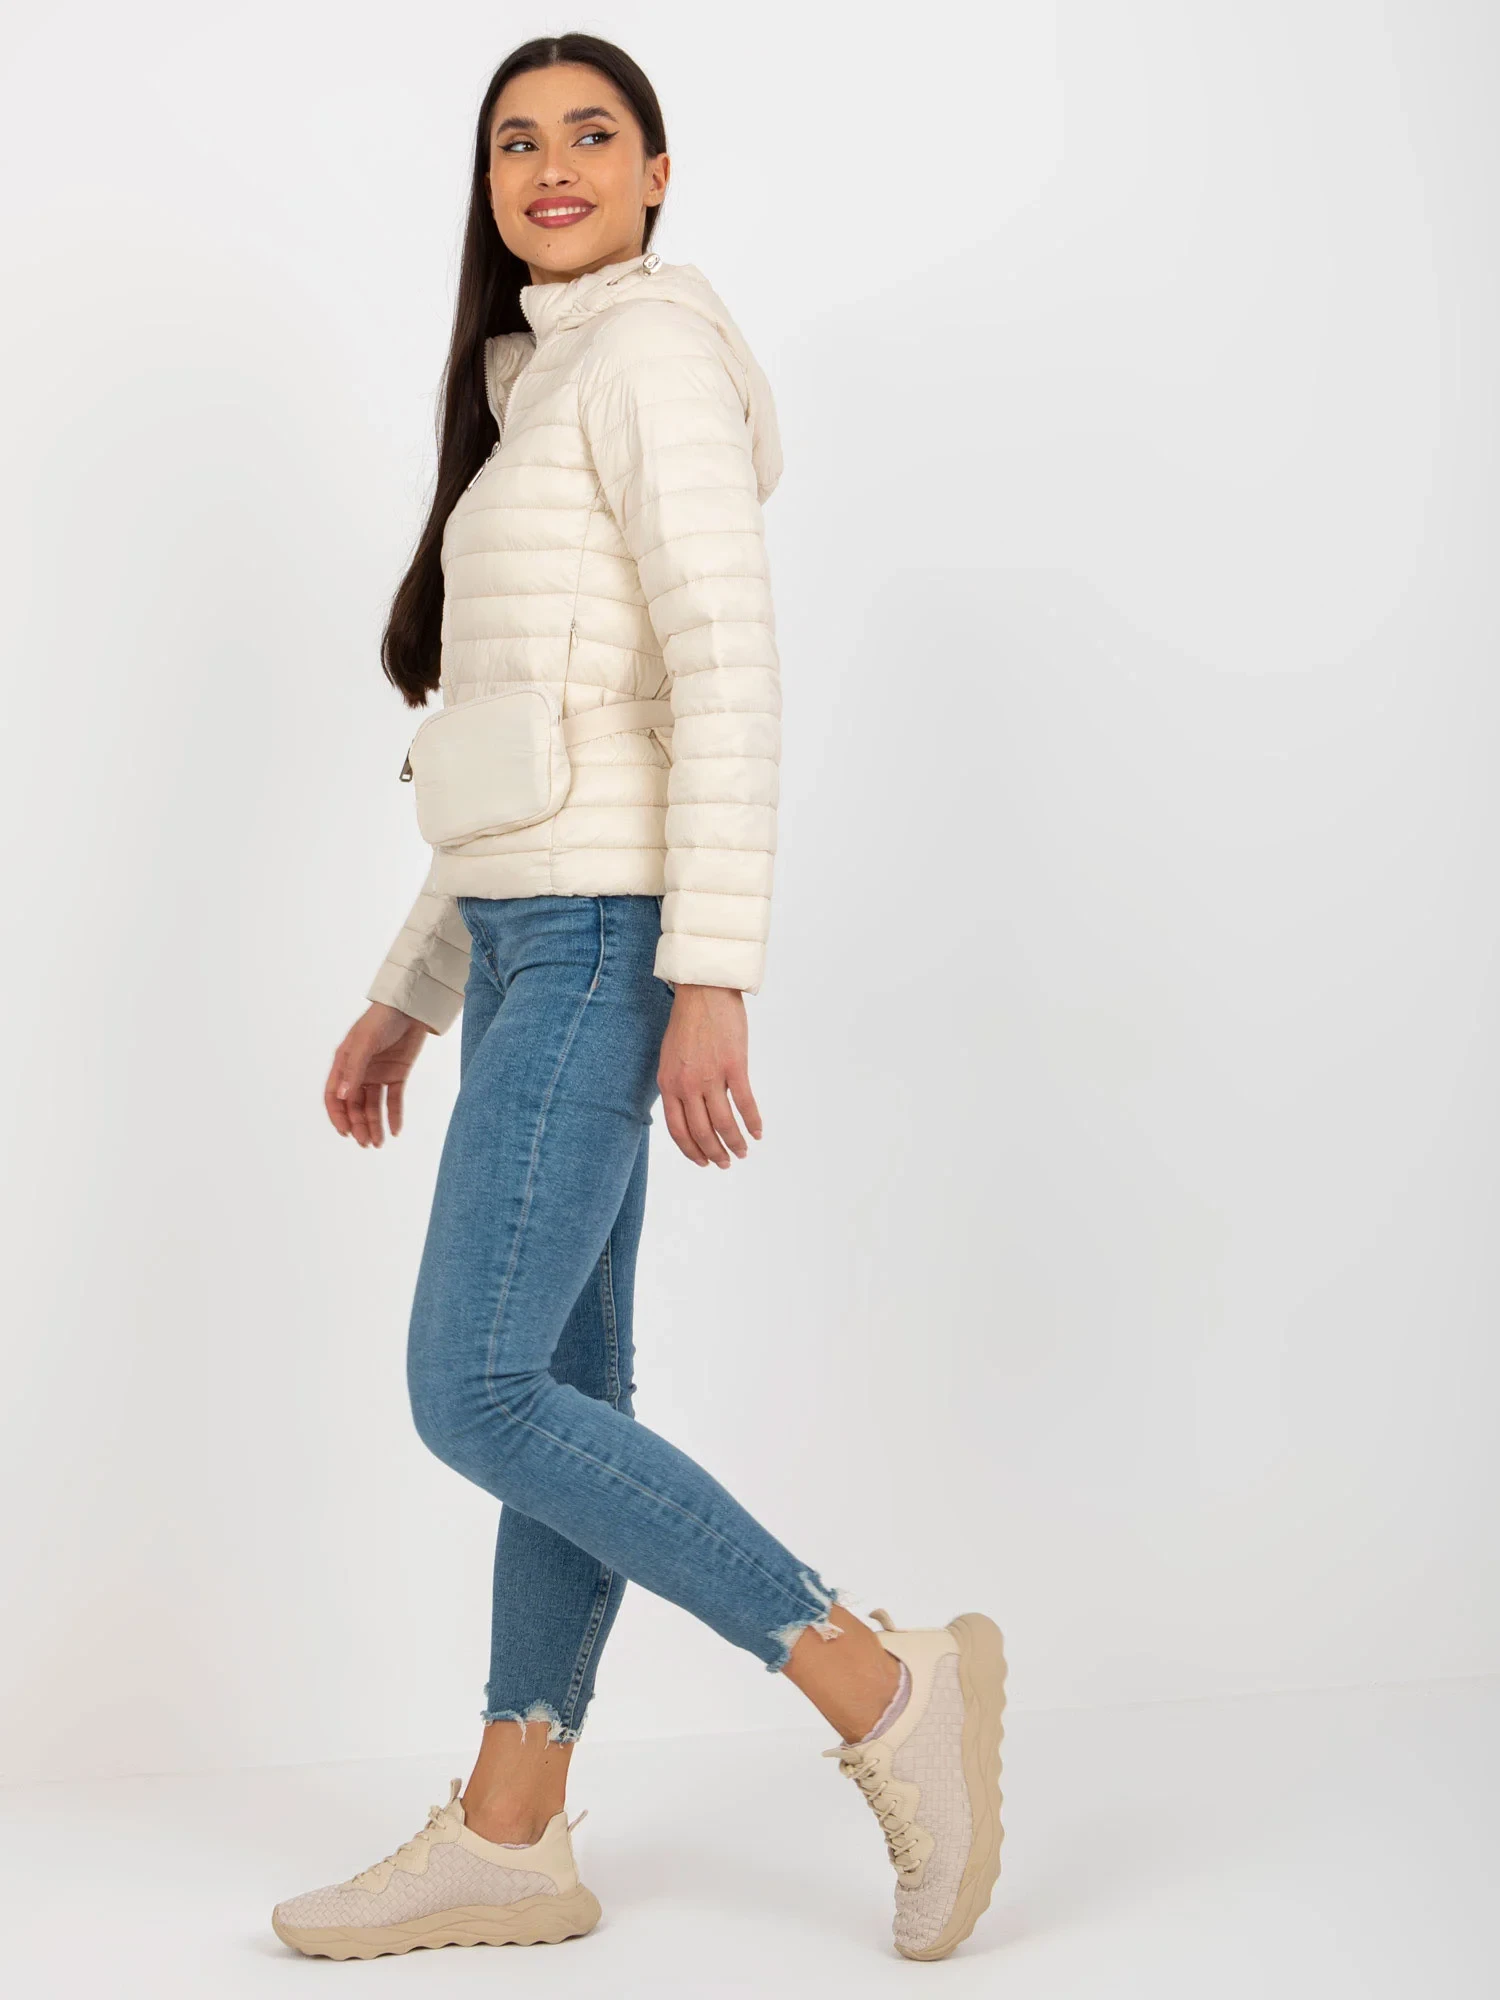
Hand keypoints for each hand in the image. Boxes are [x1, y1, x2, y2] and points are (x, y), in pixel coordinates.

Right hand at [325, 1003, 431, 1146]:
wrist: (410, 1008)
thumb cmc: (381, 1020)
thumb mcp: (365, 1043)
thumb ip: (354, 1070)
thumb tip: (342, 1097)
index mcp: (344, 1064)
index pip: (334, 1096)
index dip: (338, 1115)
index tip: (345, 1132)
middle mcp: (359, 1072)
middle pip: (354, 1105)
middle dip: (359, 1125)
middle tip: (366, 1143)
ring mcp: (378, 1074)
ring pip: (373, 1106)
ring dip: (374, 1125)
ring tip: (378, 1143)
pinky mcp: (397, 1074)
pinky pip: (394, 1099)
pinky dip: (394, 1115)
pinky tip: (395, 1131)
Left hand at [657, 985, 762, 1167]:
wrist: (703, 991)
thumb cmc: (688, 1021)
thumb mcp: (670, 1057)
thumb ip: (677, 1084)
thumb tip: (691, 1109)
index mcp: (668, 1083)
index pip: (678, 1130)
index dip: (691, 1151)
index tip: (703, 1162)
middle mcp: (687, 1085)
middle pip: (701, 1132)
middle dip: (715, 1153)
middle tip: (725, 1163)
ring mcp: (711, 1076)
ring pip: (724, 1123)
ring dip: (735, 1143)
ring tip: (743, 1152)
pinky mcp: (734, 1066)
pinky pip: (745, 1103)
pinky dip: (753, 1121)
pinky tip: (758, 1132)